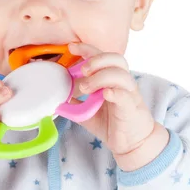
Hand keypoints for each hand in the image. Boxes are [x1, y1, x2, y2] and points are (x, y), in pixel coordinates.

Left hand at [68, 43, 168, 168]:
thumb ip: (75, 104)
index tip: (72, 47)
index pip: (102, 56)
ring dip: (101, 76)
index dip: (87, 49)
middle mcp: (122, 82)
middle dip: (96, 59)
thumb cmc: (113, 124)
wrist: (133, 143)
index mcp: (112, 79)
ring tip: (86, 88)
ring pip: (121, 74)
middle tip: (81, 70)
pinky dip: (115, 92)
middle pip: (115, 58)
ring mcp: (128, 94)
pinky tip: (105, 94)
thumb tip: (57, 99)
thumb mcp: (88, 112)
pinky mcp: (131, 108)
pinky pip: (125, 95)